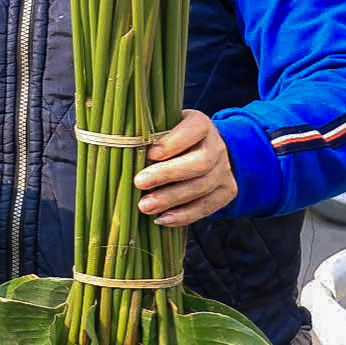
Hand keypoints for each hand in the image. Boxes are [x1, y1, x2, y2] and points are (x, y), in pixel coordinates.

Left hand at [136, 109, 237, 225]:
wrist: (202, 152)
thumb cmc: (168, 140)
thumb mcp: (159, 130)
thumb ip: (146, 138)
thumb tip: (118, 153)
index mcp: (200, 125)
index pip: (193, 129)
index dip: (172, 142)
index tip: (150, 153)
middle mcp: (216, 146)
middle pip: (200, 162)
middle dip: (168, 174)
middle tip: (139, 183)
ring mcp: (224, 169)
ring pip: (203, 186)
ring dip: (172, 199)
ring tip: (145, 207)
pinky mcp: (227, 190)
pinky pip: (209, 206)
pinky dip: (185, 215)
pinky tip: (162, 220)